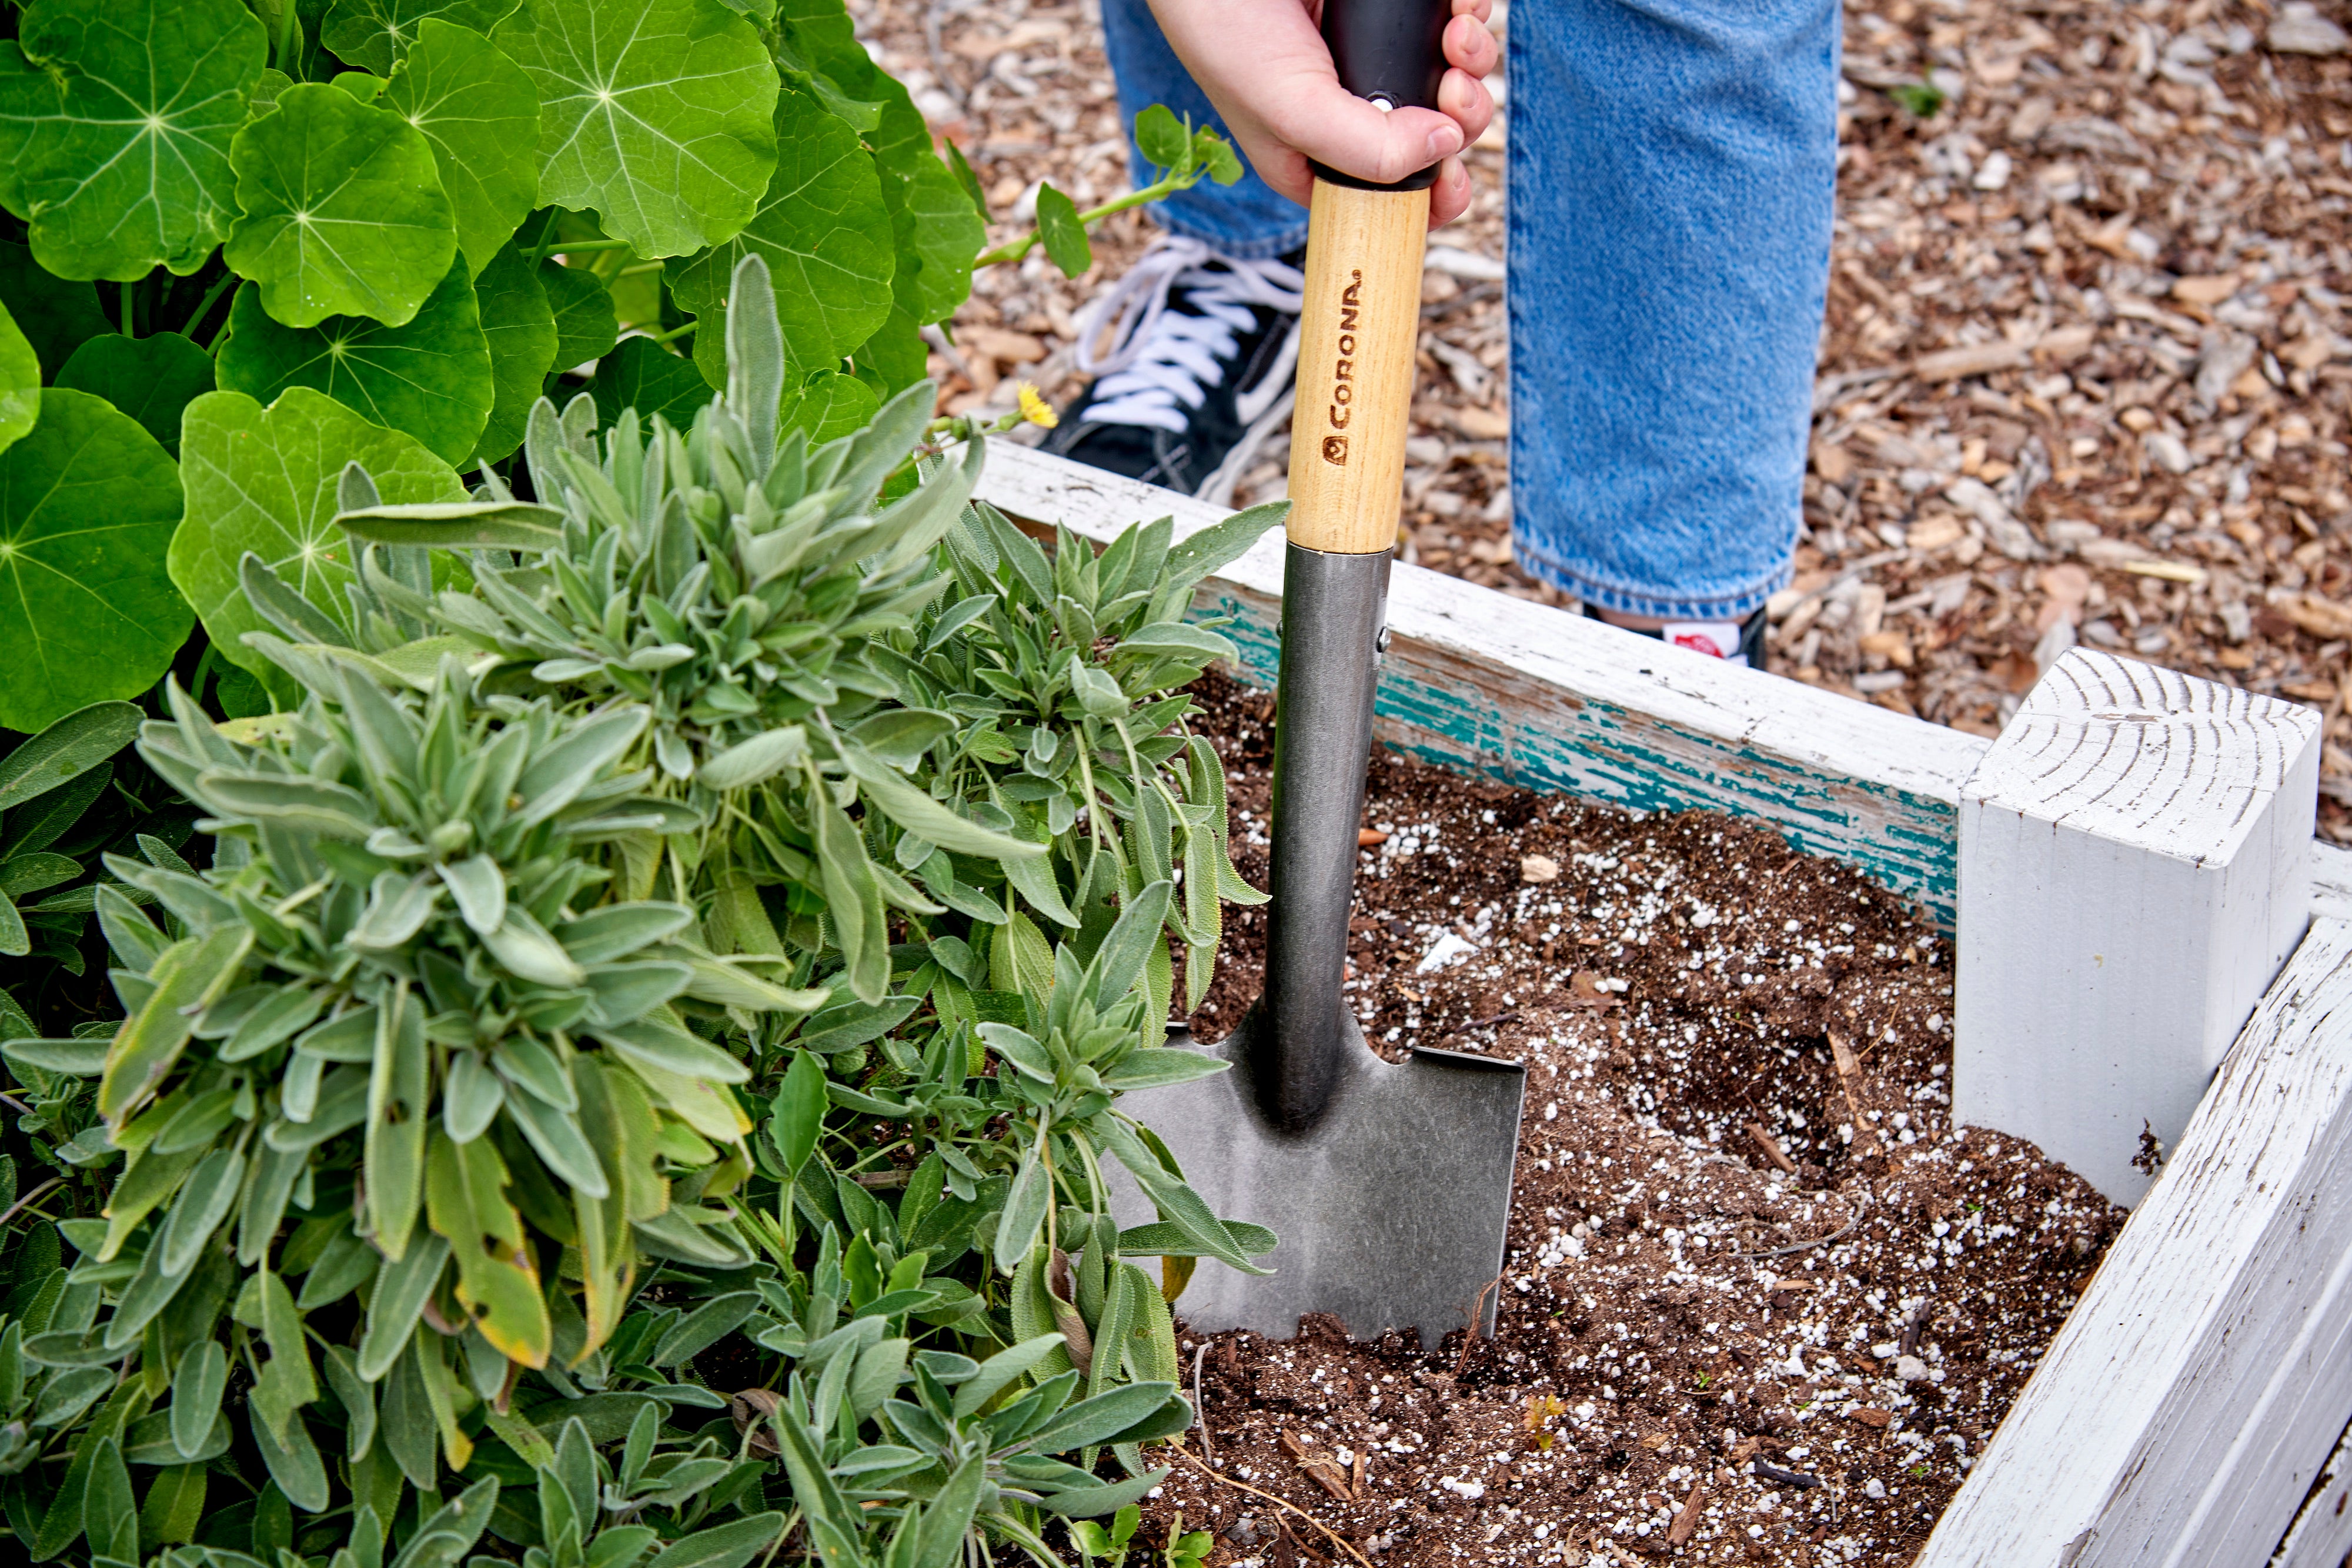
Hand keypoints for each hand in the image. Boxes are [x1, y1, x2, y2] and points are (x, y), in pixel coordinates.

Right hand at [1142, 0, 1498, 225]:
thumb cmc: (1229, 34)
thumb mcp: (1291, 112)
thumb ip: (1364, 150)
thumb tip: (1444, 147)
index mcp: (1324, 162)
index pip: (1395, 201)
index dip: (1435, 197)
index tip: (1452, 175)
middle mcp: (1356, 116)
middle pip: (1442, 140)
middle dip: (1462, 118)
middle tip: (1450, 90)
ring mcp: (1380, 62)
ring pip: (1457, 79)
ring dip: (1472, 62)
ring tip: (1455, 37)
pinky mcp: (1393, 16)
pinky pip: (1455, 21)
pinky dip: (1468, 15)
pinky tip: (1454, 9)